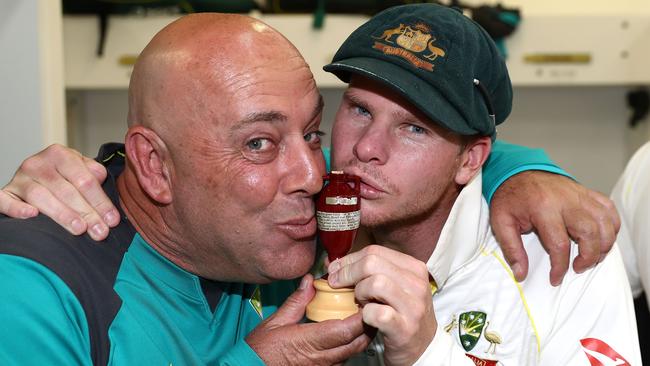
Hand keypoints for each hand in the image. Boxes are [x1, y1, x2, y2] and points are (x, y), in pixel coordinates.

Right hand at [0, 144, 117, 240]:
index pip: (84, 180)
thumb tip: (100, 179)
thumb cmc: (64, 177)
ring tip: (79, 229)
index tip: (112, 220)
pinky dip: (17, 208)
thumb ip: (93, 173)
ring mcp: (19, 179)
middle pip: (66, 190)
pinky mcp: (6, 193)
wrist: (35, 177)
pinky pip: (5, 200)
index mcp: (60, 155)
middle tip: (100, 231)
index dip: (100, 201)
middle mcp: (37, 163)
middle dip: (87, 213)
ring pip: (40, 196)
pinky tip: (32, 215)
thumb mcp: (81, 169)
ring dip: (62, 214)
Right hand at [247, 274, 371, 365]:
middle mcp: (321, 359)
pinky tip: (347, 334)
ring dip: (361, 336)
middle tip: (371, 306)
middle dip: (368, 325)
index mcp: (310, 342)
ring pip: (353, 353)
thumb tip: (310, 282)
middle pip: (357, 343)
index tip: (366, 301)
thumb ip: (296, 302)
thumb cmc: (260, 351)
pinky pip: (343, 360)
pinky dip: (350, 346)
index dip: (361, 316)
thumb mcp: (275, 322)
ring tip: (362, 317)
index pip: (346, 330)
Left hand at [327, 245, 434, 365]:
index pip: (375, 251)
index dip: (350, 260)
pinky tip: (366, 318)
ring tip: (361, 302)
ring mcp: (414, 306)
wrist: (423, 348)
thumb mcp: (396, 287)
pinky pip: (376, 313)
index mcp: (414, 268)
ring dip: (359, 292)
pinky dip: (365, 314)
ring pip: (375, 283)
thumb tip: (336, 263)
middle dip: (348, 273)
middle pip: (372, 263)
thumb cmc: (402, 314)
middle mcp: (417, 284)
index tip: (336, 271)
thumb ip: (373, 271)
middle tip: (339, 285)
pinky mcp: (405, 329)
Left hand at [490, 171, 619, 285]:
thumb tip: (520, 273)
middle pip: (590, 233)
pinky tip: (601, 238)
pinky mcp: (586, 192)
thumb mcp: (501, 222)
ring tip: (591, 257)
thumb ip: (511, 249)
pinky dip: (612, 226)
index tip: (556, 278)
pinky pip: (609, 209)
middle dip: (588, 257)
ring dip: (604, 245)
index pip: (559, 244)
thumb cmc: (510, 197)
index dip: (560, 267)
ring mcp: (579, 195)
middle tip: (578, 267)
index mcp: (543, 208)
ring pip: (605, 222)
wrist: (517, 171)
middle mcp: (565, 201)